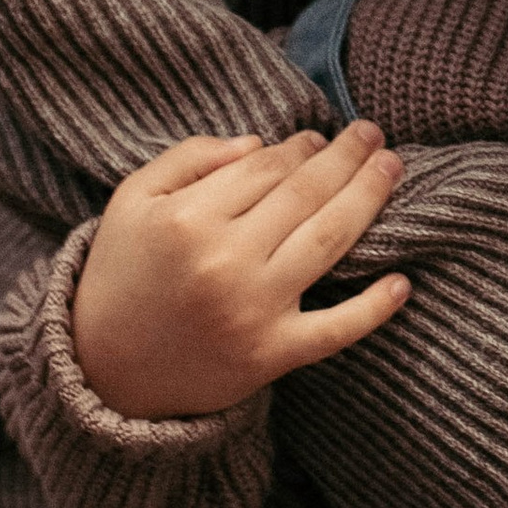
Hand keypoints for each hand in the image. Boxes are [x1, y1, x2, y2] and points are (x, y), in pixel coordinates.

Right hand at [72, 126, 408, 418]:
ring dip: (369, 199)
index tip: (318, 136)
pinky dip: (373, 308)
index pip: (266, 167)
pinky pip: (336, 330)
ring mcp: (253, 310)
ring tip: (393, 169)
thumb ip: (190, 157)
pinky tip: (402, 282)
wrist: (105, 372)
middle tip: (374, 135)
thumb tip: (259, 143)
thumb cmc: (123, 274)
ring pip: (329, 240)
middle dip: (347, 158)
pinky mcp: (271, 355)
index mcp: (188, 220)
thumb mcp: (134, 200)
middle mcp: (224, 261)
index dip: (299, 146)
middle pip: (305, 194)